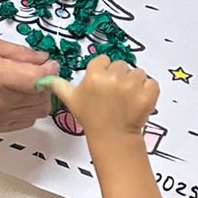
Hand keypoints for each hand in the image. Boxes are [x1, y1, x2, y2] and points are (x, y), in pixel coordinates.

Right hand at [0, 37, 57, 132]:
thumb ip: (20, 53)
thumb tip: (41, 58)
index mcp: (0, 76)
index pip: (40, 79)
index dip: (50, 70)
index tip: (50, 65)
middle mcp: (1, 100)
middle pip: (42, 97)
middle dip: (45, 84)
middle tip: (39, 74)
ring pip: (38, 112)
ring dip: (38, 99)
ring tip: (28, 88)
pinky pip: (26, 122)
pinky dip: (28, 111)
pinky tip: (19, 100)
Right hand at [43, 56, 157, 143]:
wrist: (112, 137)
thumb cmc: (92, 119)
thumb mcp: (71, 100)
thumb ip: (58, 85)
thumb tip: (44, 78)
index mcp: (94, 74)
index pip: (103, 60)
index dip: (104, 72)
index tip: (103, 84)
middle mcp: (113, 77)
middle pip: (121, 65)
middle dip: (120, 78)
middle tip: (114, 95)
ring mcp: (132, 85)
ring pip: (138, 73)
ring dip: (135, 84)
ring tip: (126, 100)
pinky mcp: (148, 93)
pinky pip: (152, 83)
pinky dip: (148, 92)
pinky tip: (138, 102)